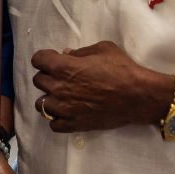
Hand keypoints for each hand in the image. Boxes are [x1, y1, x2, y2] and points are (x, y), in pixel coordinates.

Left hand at [32, 40, 157, 132]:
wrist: (136, 96)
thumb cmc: (121, 68)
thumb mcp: (101, 49)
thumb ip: (80, 52)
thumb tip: (67, 54)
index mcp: (64, 67)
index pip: (38, 60)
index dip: (44, 57)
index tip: (52, 58)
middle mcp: (59, 88)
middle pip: (38, 81)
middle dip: (47, 75)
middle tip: (60, 75)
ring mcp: (65, 109)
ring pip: (41, 104)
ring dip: (49, 97)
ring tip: (61, 95)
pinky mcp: (74, 125)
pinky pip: (53, 124)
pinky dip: (56, 118)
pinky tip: (66, 112)